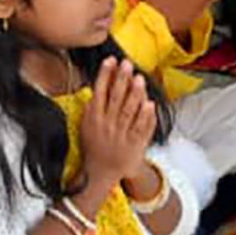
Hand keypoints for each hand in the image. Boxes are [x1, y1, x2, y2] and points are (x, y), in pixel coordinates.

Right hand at [76, 56, 157, 192]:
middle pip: (115, 98)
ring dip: (135, 94)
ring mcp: (121, 136)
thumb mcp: (85, 125)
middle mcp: (107, 126)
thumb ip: (91, 106)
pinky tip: (150, 103)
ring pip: (129, 111)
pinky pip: (141, 129)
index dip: (105, 74)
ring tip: (139, 78)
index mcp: (94, 119)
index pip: (99, 92)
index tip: (111, 60)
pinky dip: (146, 116)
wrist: (99, 173)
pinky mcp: (134, 145)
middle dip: (121, 79)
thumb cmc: (93, 146)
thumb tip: (96, 86)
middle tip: (127, 64)